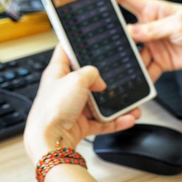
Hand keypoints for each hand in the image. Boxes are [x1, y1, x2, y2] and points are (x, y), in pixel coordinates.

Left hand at [24, 45, 141, 162]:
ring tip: (131, 103)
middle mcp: (64, 90)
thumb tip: (99, 81)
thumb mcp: (76, 79)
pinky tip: (127, 118)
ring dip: (115, 104)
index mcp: (57, 73)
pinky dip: (115, 121)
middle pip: (87, 79)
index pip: (64, 52)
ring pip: (98, 103)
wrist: (50, 143)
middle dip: (104, 79)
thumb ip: (92, 73)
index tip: (87, 38)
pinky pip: (102, 121)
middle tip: (118, 75)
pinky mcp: (79, 125)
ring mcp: (72, 108)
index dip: (75, 43)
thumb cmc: (53, 110)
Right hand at [112, 0, 181, 79]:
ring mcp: (152, 45)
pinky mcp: (159, 60)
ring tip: (117, 68)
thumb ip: (154, 30)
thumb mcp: (179, 24)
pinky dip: (140, 77)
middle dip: (113, 37)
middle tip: (100, 43)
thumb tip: (131, 31)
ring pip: (133, 54)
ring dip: (126, 61)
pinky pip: (146, 70)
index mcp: (152, 10)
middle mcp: (148, 27)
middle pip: (124, 30)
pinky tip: (134, 82)